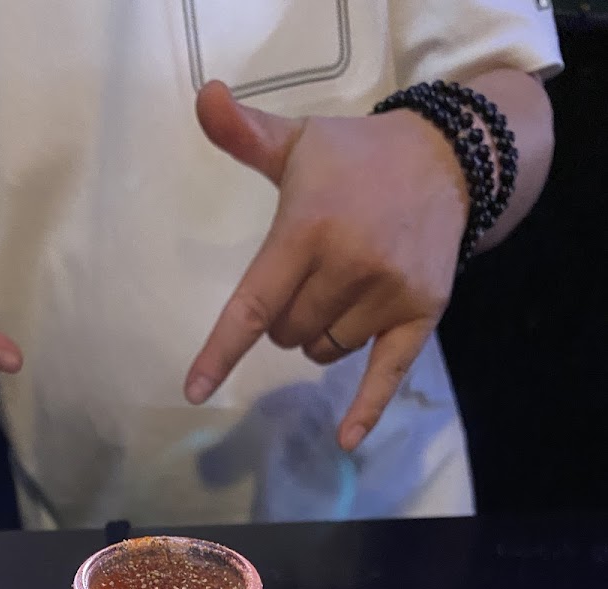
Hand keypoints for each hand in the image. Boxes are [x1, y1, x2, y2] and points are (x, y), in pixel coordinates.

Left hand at [185, 81, 469, 450]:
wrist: (446, 158)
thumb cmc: (355, 159)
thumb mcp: (297, 143)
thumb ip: (245, 135)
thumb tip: (203, 97)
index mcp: (307, 229)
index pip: (253, 303)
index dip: (220, 351)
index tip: (194, 390)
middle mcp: (348, 265)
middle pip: (287, 335)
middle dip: (285, 320)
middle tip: (309, 276)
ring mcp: (388, 293)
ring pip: (325, 351)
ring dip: (320, 336)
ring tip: (342, 287)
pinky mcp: (421, 314)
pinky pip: (386, 374)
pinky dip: (366, 408)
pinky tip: (347, 441)